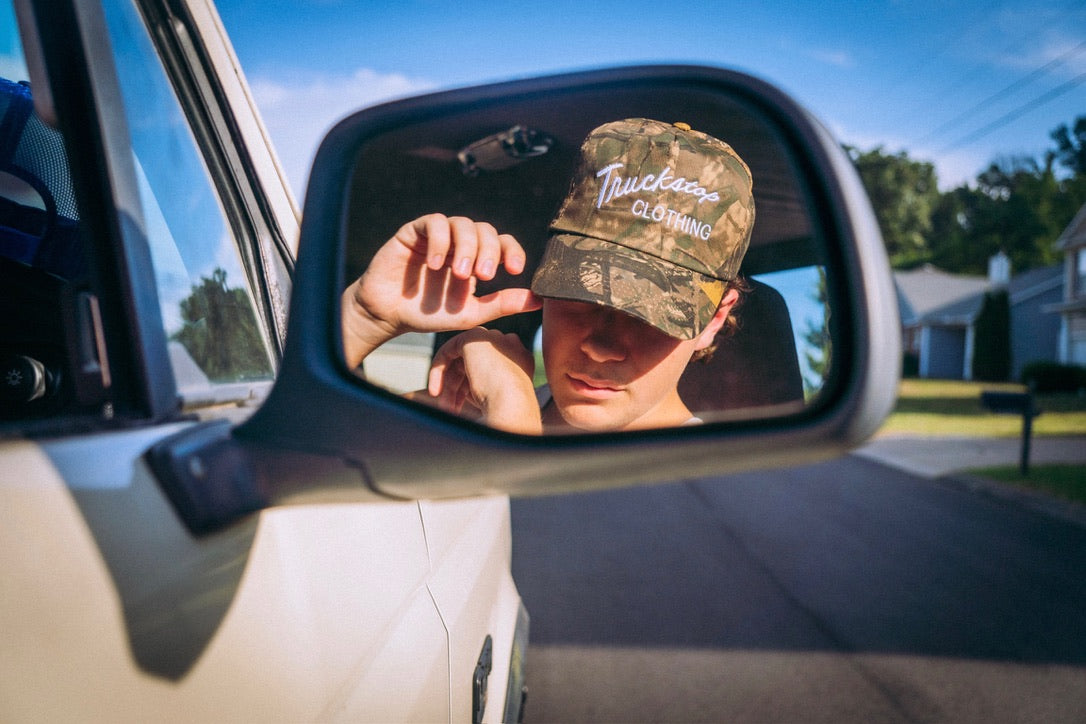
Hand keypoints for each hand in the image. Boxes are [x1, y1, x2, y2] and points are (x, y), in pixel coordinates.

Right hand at [342, 214, 542, 367]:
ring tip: (460, 273)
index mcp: (476, 259)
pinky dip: (440, 241)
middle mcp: (459, 244)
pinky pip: (434, 222)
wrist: (388, 315)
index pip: (502, 243)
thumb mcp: (471, 313)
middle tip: (482, 275)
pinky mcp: (414, 231)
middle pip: (485, 230)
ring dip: (466, 246)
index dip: (511, 251)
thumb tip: (540, 300)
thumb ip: (502, 304)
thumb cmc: (429, 314)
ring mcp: (437, 236)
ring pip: (462, 224)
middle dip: (488, 251)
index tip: (514, 270)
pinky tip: (437, 264)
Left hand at [425, 327, 540, 434]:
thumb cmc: (506, 409)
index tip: (464, 406)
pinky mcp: (473, 337)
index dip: (473, 387)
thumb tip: (458, 390)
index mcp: (520, 358)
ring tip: (444, 407)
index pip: (490, 367)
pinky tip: (435, 391)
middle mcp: (508, 344)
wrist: (512, 403)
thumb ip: (480, 385)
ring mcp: (492, 338)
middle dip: (459, 387)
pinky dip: (438, 371)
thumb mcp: (496, 395)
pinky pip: (448, 351)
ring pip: (460, 359)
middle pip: (474, 363)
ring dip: (449, 385)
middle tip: (451, 409)